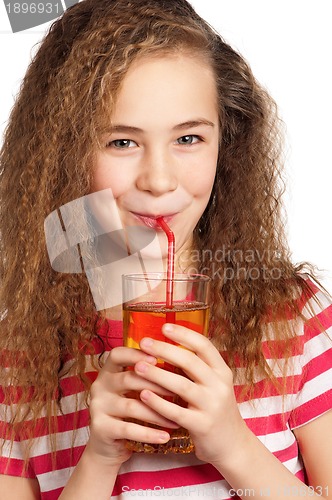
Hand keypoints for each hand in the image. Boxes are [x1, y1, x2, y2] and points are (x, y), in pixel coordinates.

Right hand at [87, 346, 178, 467]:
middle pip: (128, 379)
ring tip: (176, 419)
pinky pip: (129, 429)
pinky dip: (149, 434)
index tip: (157, 359)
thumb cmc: (127, 412)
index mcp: (108, 371)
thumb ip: (146, 375)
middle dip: (156, 385)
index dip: (136, 354)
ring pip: (132, 406)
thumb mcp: (132, 390)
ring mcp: (98, 407)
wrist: (107, 446)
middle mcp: (100, 386)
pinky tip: (165, 437)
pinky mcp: (100, 428)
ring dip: (157, 413)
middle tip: (179, 391)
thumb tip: (179, 360)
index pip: (117, 354)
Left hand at [135, 324, 248, 465]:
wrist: (233, 445)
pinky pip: (176, 411)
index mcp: (222, 371)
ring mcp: (212, 406)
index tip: (164, 326)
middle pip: (190, 361)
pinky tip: (143, 395)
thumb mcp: (214, 384)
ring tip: (138, 366)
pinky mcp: (202, 425)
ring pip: (181, 385)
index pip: (204, 345)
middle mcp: (219, 385)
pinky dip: (158, 402)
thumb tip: (169, 345)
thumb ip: (198, 368)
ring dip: (157, 374)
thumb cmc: (216, 409)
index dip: (183, 334)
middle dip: (164, 349)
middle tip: (144, 342)